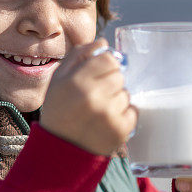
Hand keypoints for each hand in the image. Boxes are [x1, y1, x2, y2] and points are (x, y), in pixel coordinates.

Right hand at [40, 38, 135, 155]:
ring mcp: (109, 115)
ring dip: (116, 100)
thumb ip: (78, 56)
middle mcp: (94, 97)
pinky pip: (133, 112)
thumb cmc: (59, 110)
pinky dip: (123, 116)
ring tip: (99, 111)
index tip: (97, 76)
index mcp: (77, 81)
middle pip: (119, 76)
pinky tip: (106, 122)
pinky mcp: (120, 131)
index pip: (109, 59)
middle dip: (110, 83)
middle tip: (95, 96)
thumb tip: (103, 41)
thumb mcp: (59, 79)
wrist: (60, 149)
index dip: (105, 66)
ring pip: (126, 94)